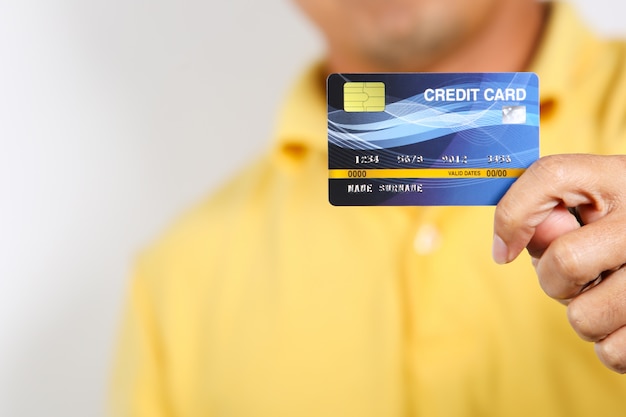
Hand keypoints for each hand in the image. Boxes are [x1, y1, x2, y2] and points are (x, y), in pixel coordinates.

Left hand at [493, 154, 625, 372]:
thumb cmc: (616, 230)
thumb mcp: (590, 205)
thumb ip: (546, 213)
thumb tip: (508, 244)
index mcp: (618, 178)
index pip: (551, 176)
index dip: (512, 215)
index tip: (503, 250)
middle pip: (565, 262)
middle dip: (552, 280)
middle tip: (574, 277)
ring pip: (583, 317)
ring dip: (582, 316)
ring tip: (605, 296)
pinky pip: (612, 352)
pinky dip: (609, 346)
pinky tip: (623, 320)